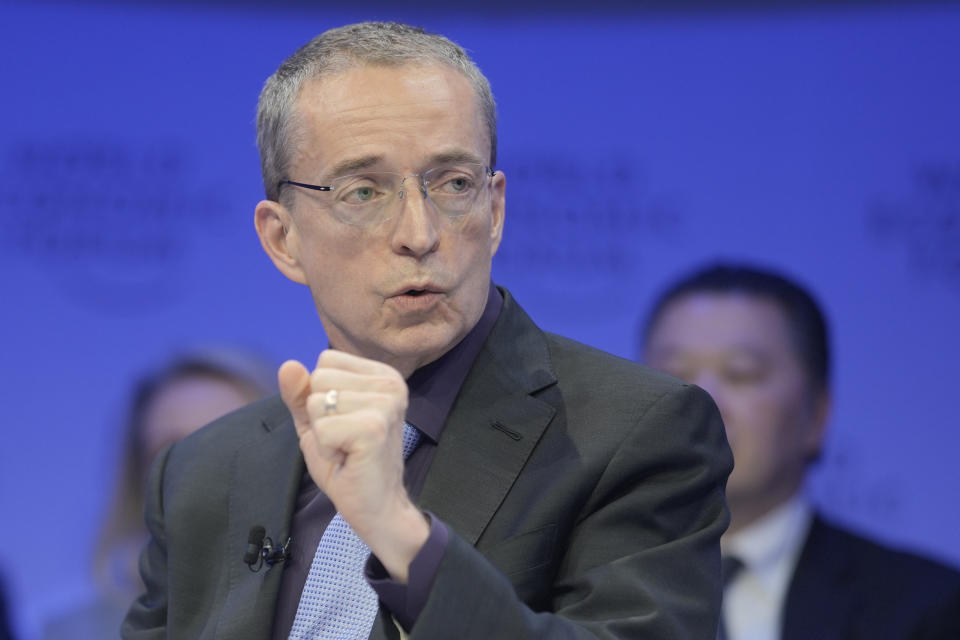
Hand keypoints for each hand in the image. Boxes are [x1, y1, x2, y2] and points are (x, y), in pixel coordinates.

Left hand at [278, 349, 428, 581]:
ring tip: (347, 449)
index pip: (325, 361)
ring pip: (317, 402)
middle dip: (320, 415)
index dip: (322, 396)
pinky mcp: (374, 429)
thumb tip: (288, 365)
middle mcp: (391, 383)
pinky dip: (326, 450)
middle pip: (319, 378)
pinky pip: (321, 429)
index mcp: (383, 375)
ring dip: (323, 435)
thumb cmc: (349, 464)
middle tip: (344, 440)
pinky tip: (347, 459)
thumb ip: (300, 393)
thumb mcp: (317, 422)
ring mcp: (386, 404)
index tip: (344, 423)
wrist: (377, 508)